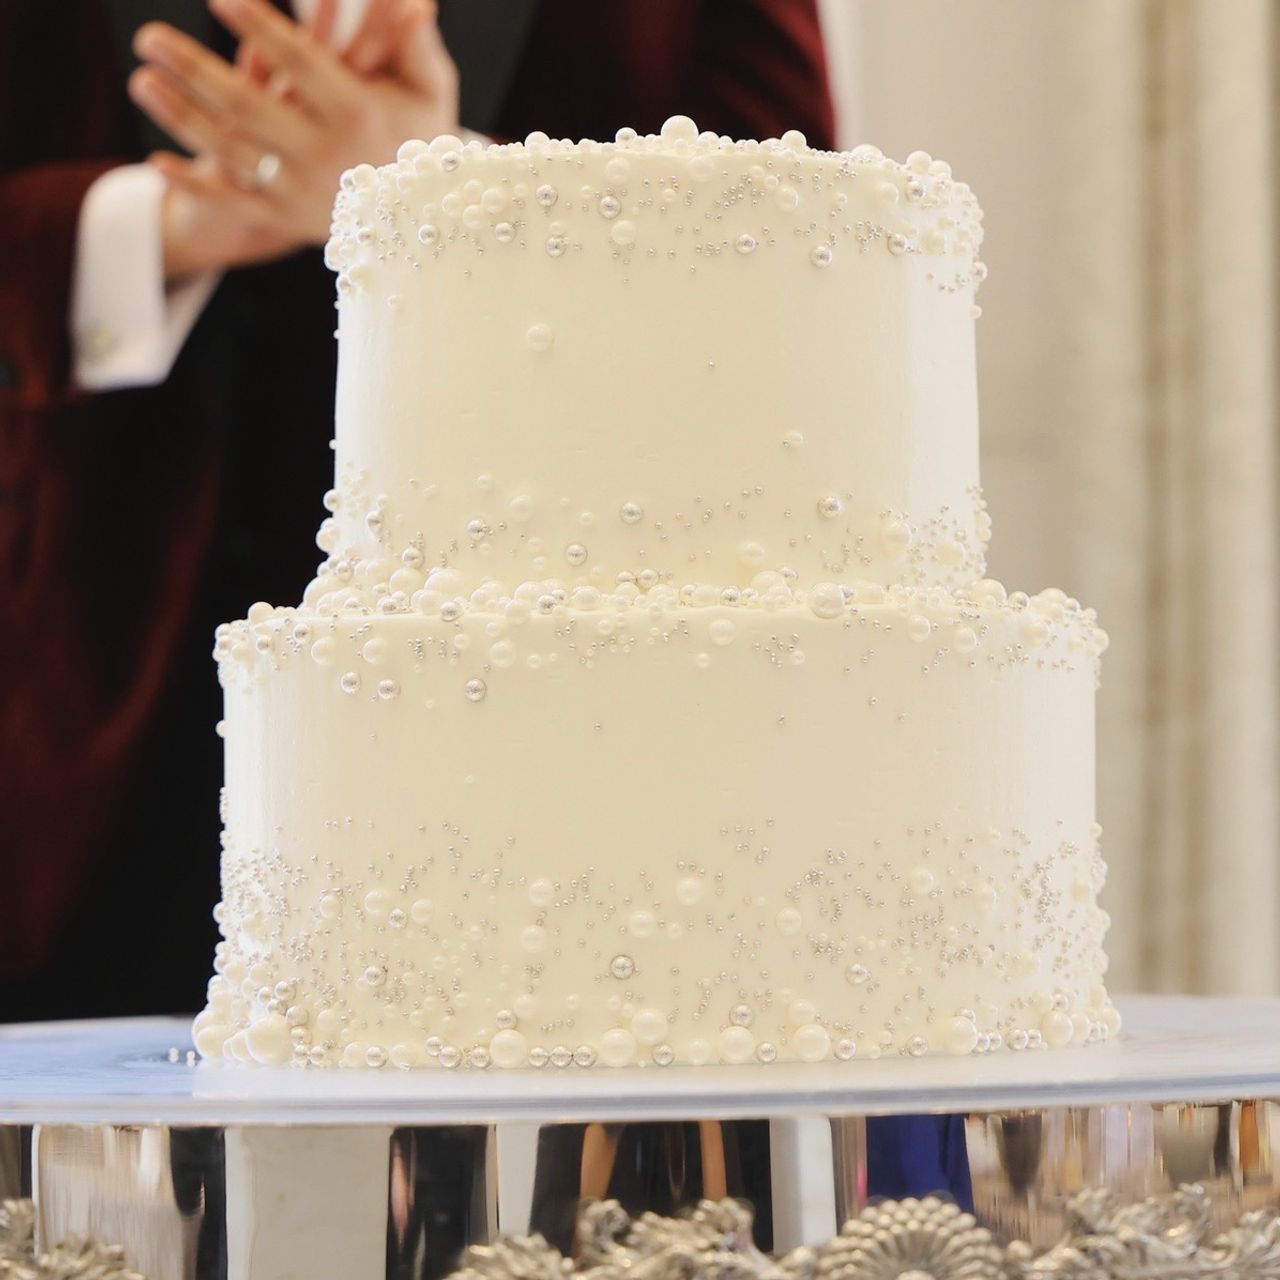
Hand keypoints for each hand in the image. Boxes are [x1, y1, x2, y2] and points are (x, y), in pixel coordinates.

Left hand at [129, 0, 458, 277]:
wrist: (421, 220)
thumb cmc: (419, 140)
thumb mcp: (430, 92)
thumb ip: (416, 46)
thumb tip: (416, 3)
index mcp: (358, 116)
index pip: (301, 64)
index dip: (260, 29)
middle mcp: (325, 157)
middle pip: (247, 108)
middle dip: (192, 69)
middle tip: (148, 36)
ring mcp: (301, 193)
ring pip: (230, 154)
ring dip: (179, 117)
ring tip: (141, 80)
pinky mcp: (286, 221)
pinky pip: (232, 205)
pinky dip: (194, 186)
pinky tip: (156, 161)